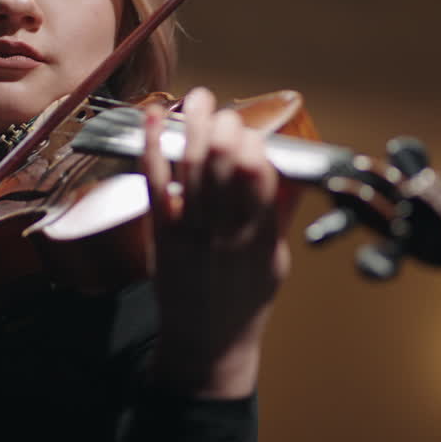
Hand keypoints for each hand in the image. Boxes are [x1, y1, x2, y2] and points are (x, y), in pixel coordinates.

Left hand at [141, 87, 291, 397]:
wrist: (206, 343)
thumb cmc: (244, 303)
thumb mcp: (275, 260)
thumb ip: (279, 214)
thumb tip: (289, 172)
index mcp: (258, 238)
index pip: (259, 178)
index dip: (254, 147)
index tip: (251, 131)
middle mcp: (224, 232)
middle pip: (223, 166)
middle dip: (224, 130)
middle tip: (224, 113)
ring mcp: (190, 232)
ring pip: (191, 167)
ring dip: (192, 126)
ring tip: (198, 98)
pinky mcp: (162, 233)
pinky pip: (155, 182)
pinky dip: (152, 147)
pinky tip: (153, 120)